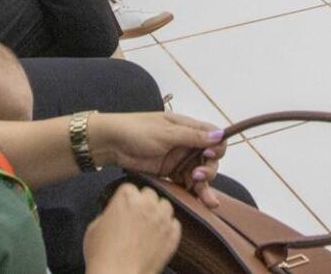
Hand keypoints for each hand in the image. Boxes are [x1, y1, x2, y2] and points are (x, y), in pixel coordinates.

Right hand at [83, 182, 179, 273]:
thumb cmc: (102, 255)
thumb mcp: (94, 227)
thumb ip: (108, 213)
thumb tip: (113, 214)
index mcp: (126, 197)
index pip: (129, 188)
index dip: (125, 199)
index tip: (123, 208)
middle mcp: (148, 203)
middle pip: (149, 194)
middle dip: (143, 203)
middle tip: (135, 218)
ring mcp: (163, 218)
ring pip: (165, 205)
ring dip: (158, 213)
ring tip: (149, 226)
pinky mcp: (173, 235)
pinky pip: (174, 224)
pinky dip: (167, 229)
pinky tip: (158, 238)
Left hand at [95, 112, 228, 208]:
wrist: (110, 144)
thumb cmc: (137, 130)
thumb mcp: (167, 132)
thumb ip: (193, 136)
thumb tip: (220, 134)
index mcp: (188, 127)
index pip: (214, 136)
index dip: (217, 147)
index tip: (209, 154)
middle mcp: (187, 143)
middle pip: (210, 158)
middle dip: (209, 169)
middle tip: (197, 176)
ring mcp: (179, 160)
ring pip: (201, 174)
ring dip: (206, 185)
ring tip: (206, 199)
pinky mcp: (170, 174)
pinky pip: (187, 184)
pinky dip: (195, 192)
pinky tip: (201, 202)